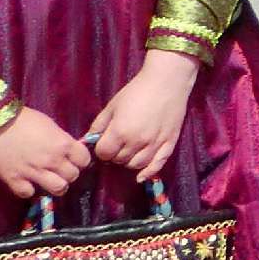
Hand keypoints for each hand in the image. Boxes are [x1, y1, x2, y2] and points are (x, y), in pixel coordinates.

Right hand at [0, 107, 92, 201]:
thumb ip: (62, 140)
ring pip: (59, 189)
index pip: (85, 160)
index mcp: (63, 144)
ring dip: (55, 185)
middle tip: (59, 170)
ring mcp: (34, 172)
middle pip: (73, 176)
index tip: (73, 159)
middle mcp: (52, 160)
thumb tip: (69, 150)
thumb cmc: (23, 118)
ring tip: (48, 180)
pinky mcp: (14, 180)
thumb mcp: (50, 125)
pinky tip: (25, 182)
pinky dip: (28, 190)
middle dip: (68, 174)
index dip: (80, 161)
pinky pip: (29, 194)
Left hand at [82, 51, 200, 182]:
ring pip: (136, 165)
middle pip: (119, 160)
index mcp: (120, 132)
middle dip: (115, 154)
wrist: (167, 82)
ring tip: (129, 151)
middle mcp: (137, 142)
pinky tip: (141, 177)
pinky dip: (148, 173)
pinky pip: (158, 165)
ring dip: (129, 161)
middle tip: (118, 144)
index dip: (102, 149)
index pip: (104, 154)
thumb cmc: (136, 91)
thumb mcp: (112, 105)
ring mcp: (154, 144)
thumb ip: (99, 125)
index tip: (105, 142)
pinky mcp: (169, 144)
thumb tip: (89, 140)